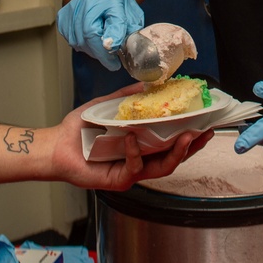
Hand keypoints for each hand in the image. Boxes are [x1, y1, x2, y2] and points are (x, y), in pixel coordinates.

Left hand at [49, 85, 214, 191]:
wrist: (57, 146)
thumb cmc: (79, 130)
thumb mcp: (105, 106)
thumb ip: (126, 96)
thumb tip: (147, 83)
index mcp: (141, 144)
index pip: (171, 141)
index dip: (189, 133)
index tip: (204, 120)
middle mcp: (141, 160)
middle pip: (174, 156)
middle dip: (192, 146)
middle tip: (205, 131)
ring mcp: (132, 172)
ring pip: (162, 166)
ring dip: (176, 152)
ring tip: (185, 137)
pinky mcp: (120, 180)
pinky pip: (134, 166)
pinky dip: (135, 151)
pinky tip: (132, 138)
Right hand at [57, 0, 143, 69]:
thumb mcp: (126, 9)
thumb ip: (122, 26)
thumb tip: (114, 45)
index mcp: (95, 0)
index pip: (93, 33)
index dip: (103, 53)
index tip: (115, 64)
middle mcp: (77, 5)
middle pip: (85, 41)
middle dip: (101, 52)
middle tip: (114, 53)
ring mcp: (67, 13)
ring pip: (79, 44)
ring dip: (93, 48)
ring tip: (103, 38)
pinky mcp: (61, 20)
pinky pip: (73, 41)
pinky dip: (85, 43)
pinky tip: (93, 34)